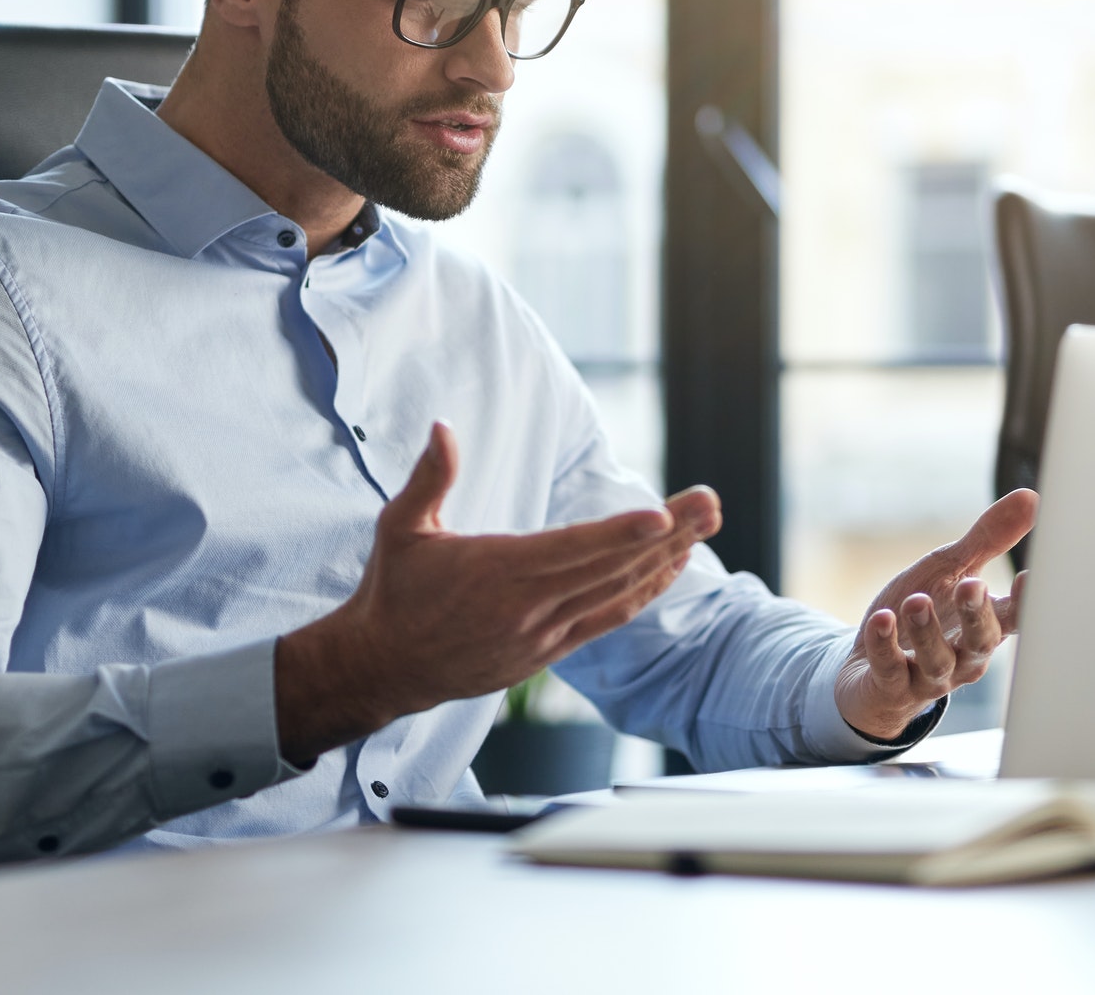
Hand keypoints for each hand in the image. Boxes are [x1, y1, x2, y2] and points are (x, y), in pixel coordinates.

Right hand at [271, 421, 721, 764]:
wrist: (383, 667)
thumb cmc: (393, 591)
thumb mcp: (400, 528)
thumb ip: (429, 478)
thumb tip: (444, 427)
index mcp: (497, 572)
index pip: (571, 550)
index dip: (620, 534)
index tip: (663, 517)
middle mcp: (528, 607)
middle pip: (611, 568)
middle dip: (668, 534)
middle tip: (711, 502)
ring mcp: (543, 634)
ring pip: (618, 594)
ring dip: (666, 560)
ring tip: (705, 526)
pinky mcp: (548, 653)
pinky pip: (607, 619)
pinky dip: (643, 593)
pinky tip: (671, 567)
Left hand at [832, 489, 1035, 741]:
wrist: (871, 670)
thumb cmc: (922, 615)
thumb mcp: (951, 570)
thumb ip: (988, 539)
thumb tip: (1030, 497)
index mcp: (984, 626)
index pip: (1014, 617)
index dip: (1025, 602)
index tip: (1030, 577)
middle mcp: (964, 656)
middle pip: (979, 642)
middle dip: (977, 615)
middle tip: (972, 585)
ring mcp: (928, 676)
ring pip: (937, 660)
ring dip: (927, 631)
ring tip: (917, 601)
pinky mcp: (891, 686)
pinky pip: (890, 669)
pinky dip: (885, 645)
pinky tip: (881, 620)